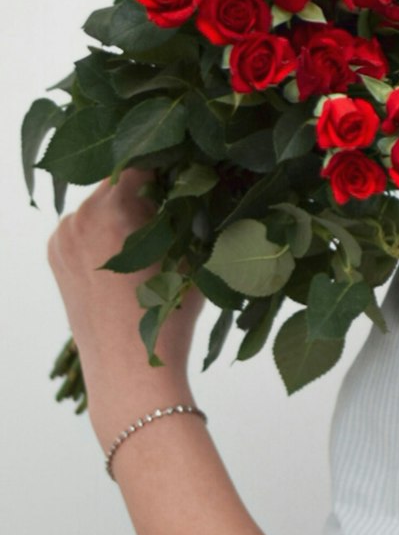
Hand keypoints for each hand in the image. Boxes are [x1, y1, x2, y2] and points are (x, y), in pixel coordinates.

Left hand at [47, 168, 204, 433]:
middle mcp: (77, 216)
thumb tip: (207, 175)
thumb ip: (196, 210)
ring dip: (130, 207)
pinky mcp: (57, 256)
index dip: (173, 162)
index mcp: (109, 209)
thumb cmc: (168, 316)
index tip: (194, 169)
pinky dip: (111, 228)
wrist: (128, 374)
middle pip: (121, 180)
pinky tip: (135, 250)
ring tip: (159, 231)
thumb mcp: (194, 254)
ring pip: (103, 203)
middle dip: (151, 186)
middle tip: (181, 201)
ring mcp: (62, 237)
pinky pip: (88, 225)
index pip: (144, 161)